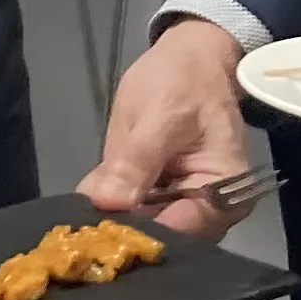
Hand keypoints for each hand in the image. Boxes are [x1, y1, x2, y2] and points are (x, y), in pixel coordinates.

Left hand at [80, 18, 255, 239]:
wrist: (189, 57)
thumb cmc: (185, 79)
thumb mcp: (160, 114)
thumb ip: (136, 162)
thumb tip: (108, 203)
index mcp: (224, 193)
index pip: (181, 233)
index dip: (139, 239)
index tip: (97, 241)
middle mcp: (209, 211)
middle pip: (163, 239)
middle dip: (120, 236)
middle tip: (78, 236)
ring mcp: (183, 206)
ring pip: (144, 231)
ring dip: (111, 225)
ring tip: (77, 226)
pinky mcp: (161, 197)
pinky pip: (134, 214)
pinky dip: (111, 211)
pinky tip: (86, 208)